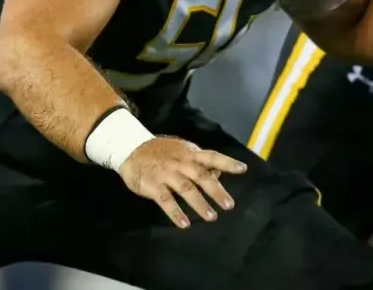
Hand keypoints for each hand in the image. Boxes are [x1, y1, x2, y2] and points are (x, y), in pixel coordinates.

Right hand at [117, 137, 246, 228]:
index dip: (227, 162)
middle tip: (229, 205)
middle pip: (201, 176)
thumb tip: (219, 172)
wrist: (130, 149)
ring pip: (186, 188)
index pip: (212, 156)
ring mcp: (166, 173)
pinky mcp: (152, 185)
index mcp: (189, 153)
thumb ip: (199, 161)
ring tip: (211, 217)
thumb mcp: (182, 150)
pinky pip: (165, 200)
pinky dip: (175, 212)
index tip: (243, 169)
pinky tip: (184, 224)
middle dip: (216, 190)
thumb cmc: (161, 152)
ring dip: (199, 204)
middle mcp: (180, 163)